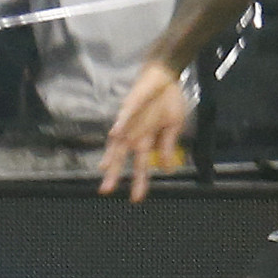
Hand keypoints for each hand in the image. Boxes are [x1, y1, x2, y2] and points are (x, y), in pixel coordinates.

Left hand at [98, 61, 189, 202]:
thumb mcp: (173, 128)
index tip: (136, 199)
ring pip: (117, 140)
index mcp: (146, 140)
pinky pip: (124, 116)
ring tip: (105, 168)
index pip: (141, 165)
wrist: (166, 78)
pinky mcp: (130, 105)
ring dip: (111, 154)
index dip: (139, 181)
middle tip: (106, 191)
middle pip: (122, 157)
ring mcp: (130, 120)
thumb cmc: (168, 101)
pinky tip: (115, 134)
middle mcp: (134, 133)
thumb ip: (167, 147)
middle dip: (115, 174)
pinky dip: (120, 125)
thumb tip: (166, 169)